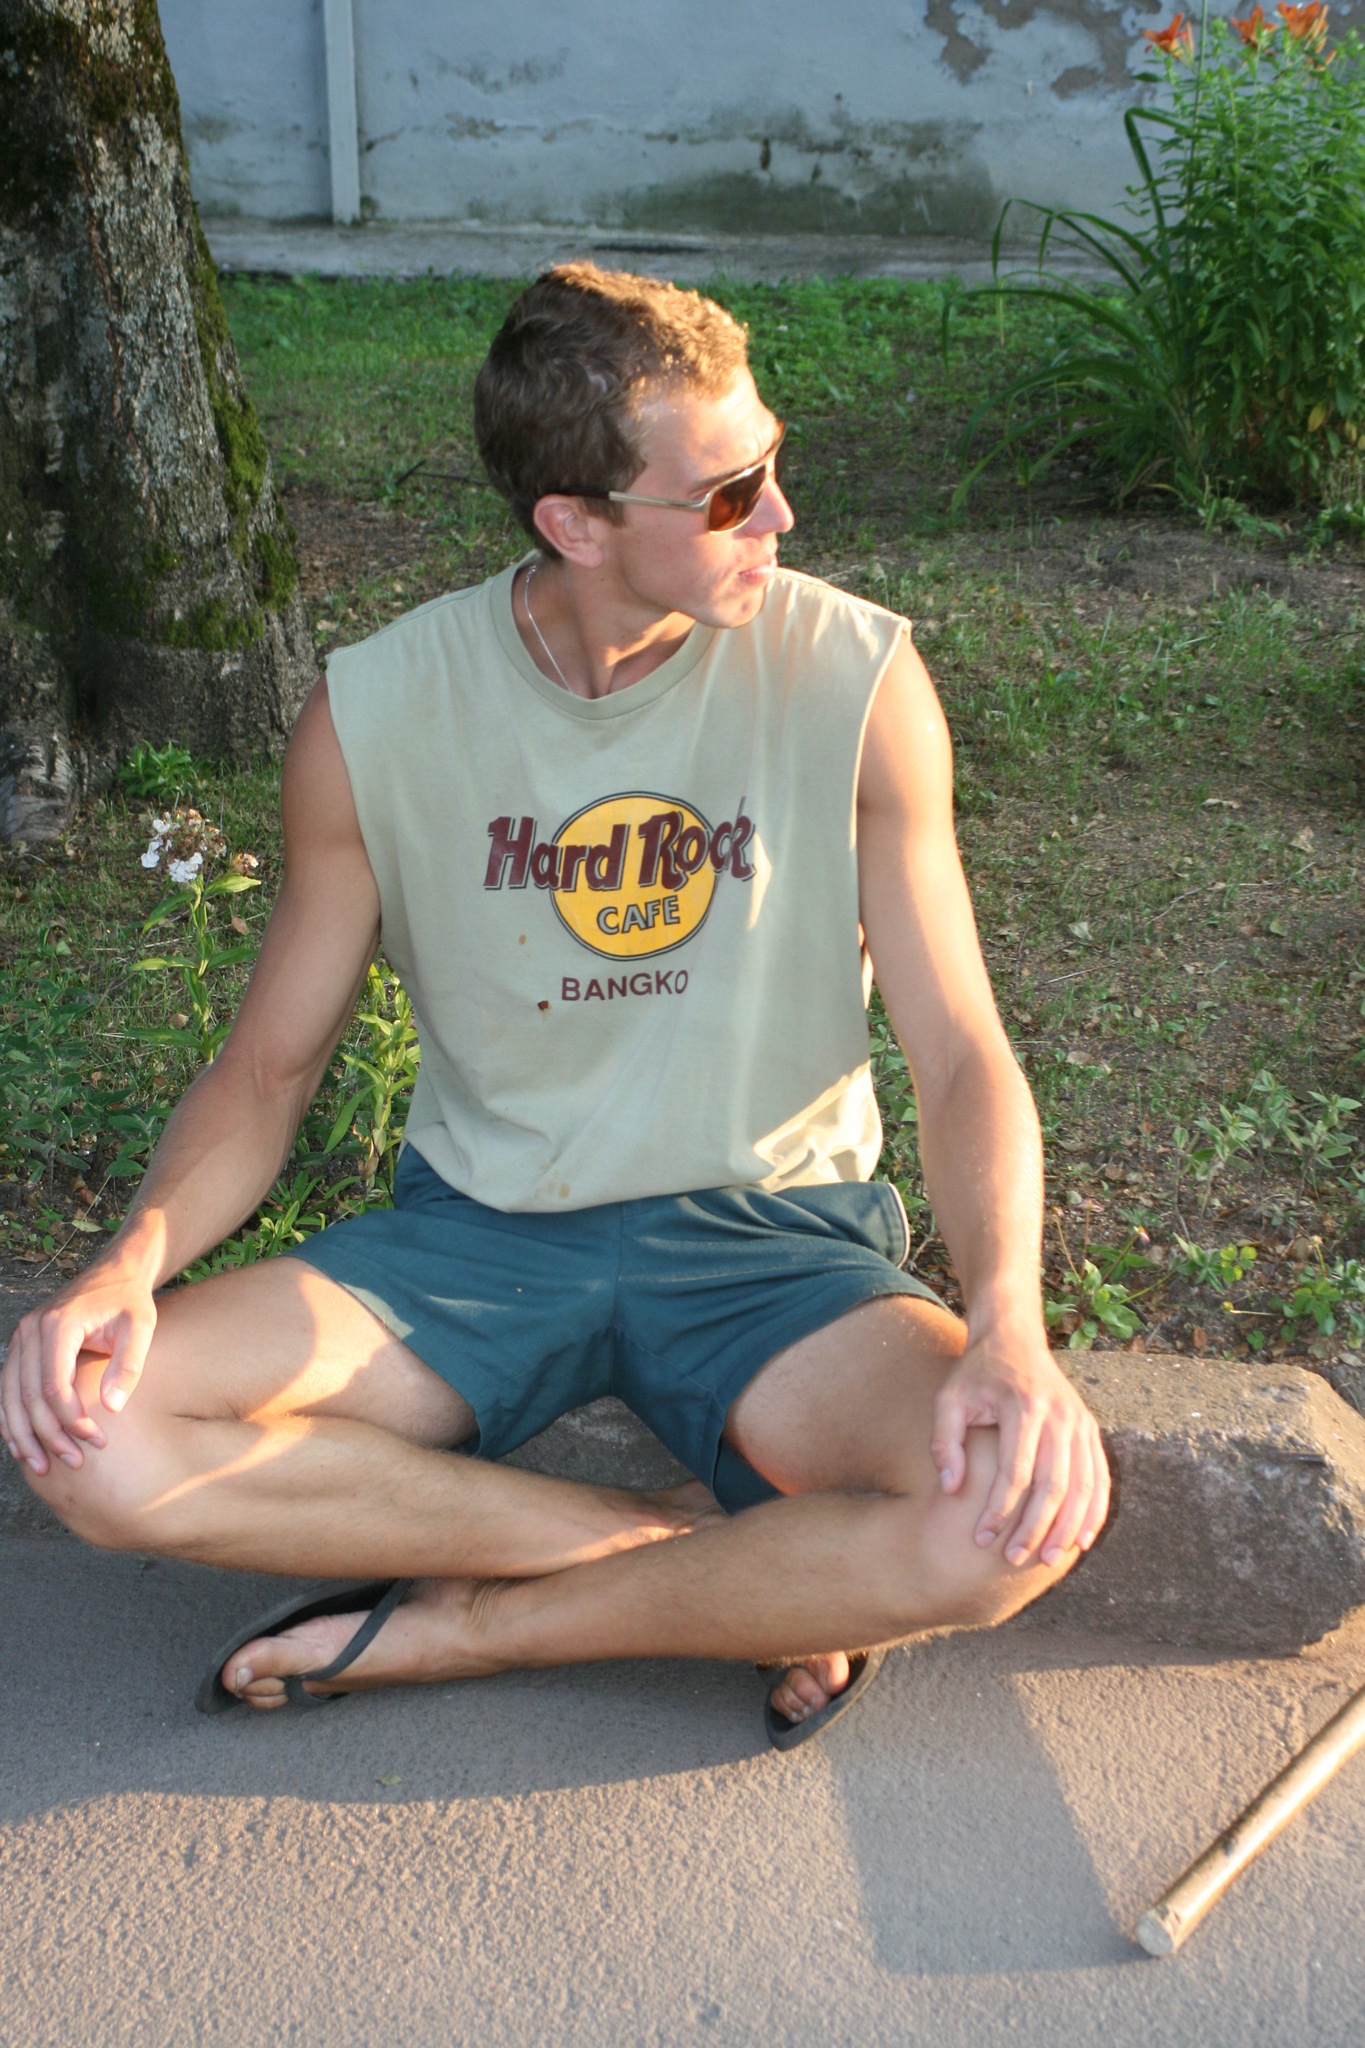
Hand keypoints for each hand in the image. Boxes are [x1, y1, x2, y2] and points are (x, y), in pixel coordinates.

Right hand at [1, 1261, 157, 1477]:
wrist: (116, 1273)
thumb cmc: (130, 1302)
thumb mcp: (141, 1327)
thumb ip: (129, 1365)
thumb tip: (112, 1408)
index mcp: (58, 1324)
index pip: (54, 1386)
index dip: (72, 1420)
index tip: (97, 1440)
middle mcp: (31, 1330)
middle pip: (29, 1396)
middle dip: (50, 1435)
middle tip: (76, 1462)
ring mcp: (21, 1337)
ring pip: (10, 1396)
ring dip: (25, 1435)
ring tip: (44, 1466)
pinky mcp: (22, 1346)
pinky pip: (8, 1388)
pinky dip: (11, 1419)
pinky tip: (22, 1446)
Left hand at [930, 1326, 1109, 1568]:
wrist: (1013, 1337)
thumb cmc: (976, 1374)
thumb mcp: (949, 1398)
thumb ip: (944, 1442)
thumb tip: (950, 1488)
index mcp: (1023, 1407)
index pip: (1015, 1472)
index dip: (999, 1510)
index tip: (981, 1538)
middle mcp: (1059, 1415)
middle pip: (1053, 1484)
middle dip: (1034, 1528)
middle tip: (1014, 1559)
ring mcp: (1079, 1422)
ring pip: (1083, 1485)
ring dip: (1067, 1527)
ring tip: (1048, 1560)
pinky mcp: (1089, 1428)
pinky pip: (1099, 1476)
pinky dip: (1094, 1511)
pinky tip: (1082, 1539)